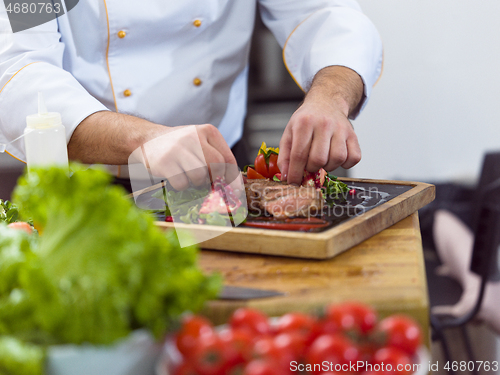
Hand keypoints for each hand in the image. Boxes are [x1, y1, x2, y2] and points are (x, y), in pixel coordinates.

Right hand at [140, 124, 238, 190]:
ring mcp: (178, 149)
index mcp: (208, 131)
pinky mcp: (165, 162)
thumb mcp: (200, 143)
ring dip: (196, 183)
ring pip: (200, 176)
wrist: (147, 139)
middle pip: (216, 166)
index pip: (228, 158)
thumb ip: (216, 159)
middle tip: (208, 182)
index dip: (232, 177)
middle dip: (215, 179)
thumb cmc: (180, 146)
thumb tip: (234, 185)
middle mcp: (194, 137)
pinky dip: (182, 185)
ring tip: (189, 176)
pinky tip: (176, 177)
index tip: (234, 190)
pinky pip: (182, 183)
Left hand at [277, 66, 363, 184]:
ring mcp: (341, 128)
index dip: (295, 173)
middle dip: (312, 168)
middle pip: (318, 159)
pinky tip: (335, 158)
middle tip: (309, 165)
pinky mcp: (353, 134)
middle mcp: (324, 124)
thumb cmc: (305, 121)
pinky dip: (345, 164)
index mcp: (304, 123)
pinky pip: (354, 158)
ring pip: (337, 159)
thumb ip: (285, 156)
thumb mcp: (289, 134)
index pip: (299, 155)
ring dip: (328, 167)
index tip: (293, 182)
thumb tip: (286, 177)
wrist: (326, 103)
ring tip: (322, 160)